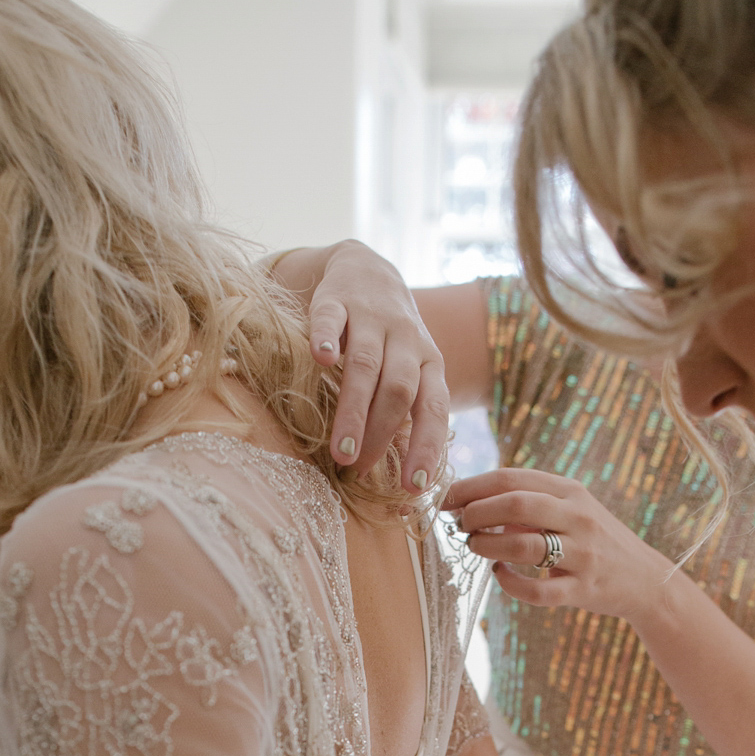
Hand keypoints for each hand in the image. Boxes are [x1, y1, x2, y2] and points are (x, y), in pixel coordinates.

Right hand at [302, 242, 449, 485]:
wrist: (367, 268)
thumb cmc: (389, 340)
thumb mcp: (410, 373)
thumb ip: (407, 416)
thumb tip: (404, 484)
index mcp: (430, 364)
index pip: (434, 410)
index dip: (426, 447)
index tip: (414, 486)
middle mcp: (407, 341)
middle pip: (399, 391)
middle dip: (380, 434)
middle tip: (357, 470)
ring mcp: (373, 318)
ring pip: (367, 365)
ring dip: (353, 410)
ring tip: (339, 451)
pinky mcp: (338, 299)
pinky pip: (332, 318)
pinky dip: (326, 338)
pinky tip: (320, 359)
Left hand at [447, 469, 668, 617]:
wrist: (644, 579)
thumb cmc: (595, 540)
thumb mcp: (570, 510)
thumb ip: (529, 503)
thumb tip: (472, 503)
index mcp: (570, 491)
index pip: (510, 478)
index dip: (471, 487)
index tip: (446, 499)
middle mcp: (578, 518)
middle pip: (514, 505)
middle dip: (476, 514)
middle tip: (461, 525)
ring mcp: (582, 554)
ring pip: (522, 546)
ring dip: (487, 546)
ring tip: (475, 547)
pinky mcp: (582, 590)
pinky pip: (536, 590)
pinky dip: (509, 583)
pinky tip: (500, 574)